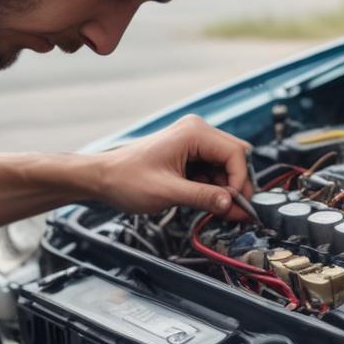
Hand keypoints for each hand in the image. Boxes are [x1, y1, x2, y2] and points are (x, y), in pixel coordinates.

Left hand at [96, 115, 253, 220]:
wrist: (103, 178)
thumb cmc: (126, 178)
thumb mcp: (168, 192)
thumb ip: (203, 197)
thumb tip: (232, 204)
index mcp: (194, 133)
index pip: (236, 154)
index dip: (240, 181)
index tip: (237, 204)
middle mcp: (196, 132)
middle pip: (235, 157)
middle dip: (236, 185)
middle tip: (235, 210)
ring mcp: (193, 143)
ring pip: (225, 166)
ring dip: (225, 188)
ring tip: (218, 210)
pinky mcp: (189, 155)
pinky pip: (212, 171)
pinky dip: (214, 188)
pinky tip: (207, 202)